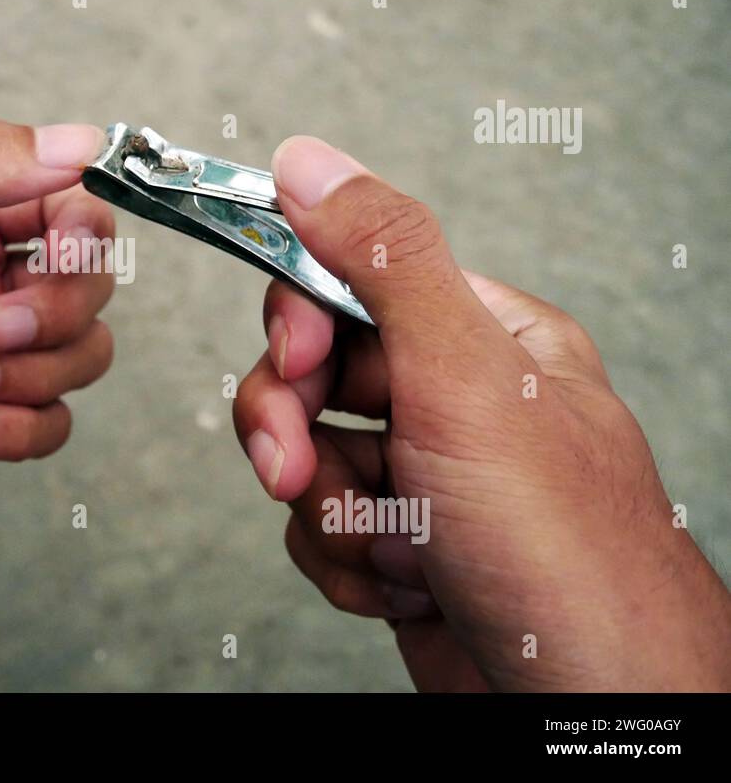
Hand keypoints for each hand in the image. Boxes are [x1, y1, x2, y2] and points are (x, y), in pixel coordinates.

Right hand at [233, 135, 730, 690]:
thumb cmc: (563, 550)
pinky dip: (346, 566)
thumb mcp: (466, 377)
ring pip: (305, 460)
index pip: (349, 283)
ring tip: (399, 548)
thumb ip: (384, 261)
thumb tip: (310, 163)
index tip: (293, 360)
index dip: (299, 323)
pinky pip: (318, 531)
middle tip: (299, 471)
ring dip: (332, 515)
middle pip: (310, 377)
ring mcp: (424, 477)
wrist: (578, 709)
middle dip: (297, 435)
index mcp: (483, 337)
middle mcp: (451, 401)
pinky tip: (407, 586)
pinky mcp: (399, 547)